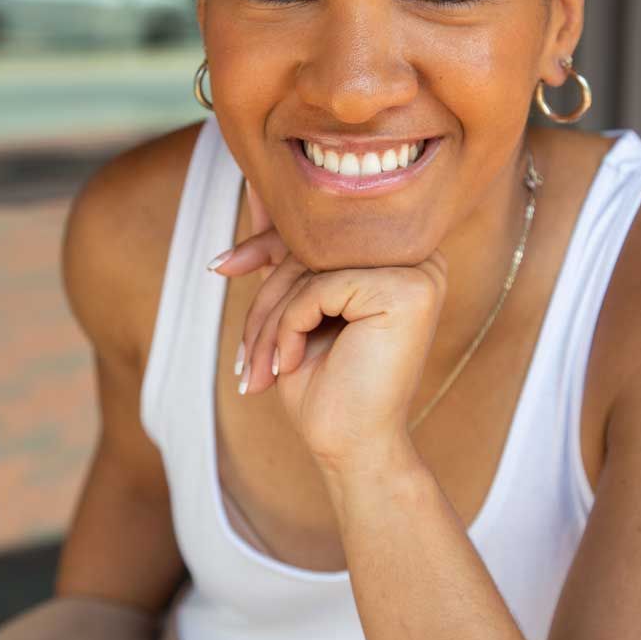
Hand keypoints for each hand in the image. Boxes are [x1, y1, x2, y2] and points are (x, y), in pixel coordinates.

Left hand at [209, 179, 447, 481]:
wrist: (351, 449)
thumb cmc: (326, 384)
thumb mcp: (298, 308)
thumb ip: (289, 254)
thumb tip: (259, 190)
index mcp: (400, 253)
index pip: (321, 230)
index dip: (265, 244)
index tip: (221, 266)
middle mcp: (419, 253)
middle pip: (313, 246)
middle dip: (264, 299)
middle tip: (244, 357)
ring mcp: (419, 268)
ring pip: (311, 266)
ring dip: (269, 320)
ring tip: (258, 370)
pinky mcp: (409, 288)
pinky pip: (320, 287)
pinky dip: (289, 327)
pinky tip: (288, 365)